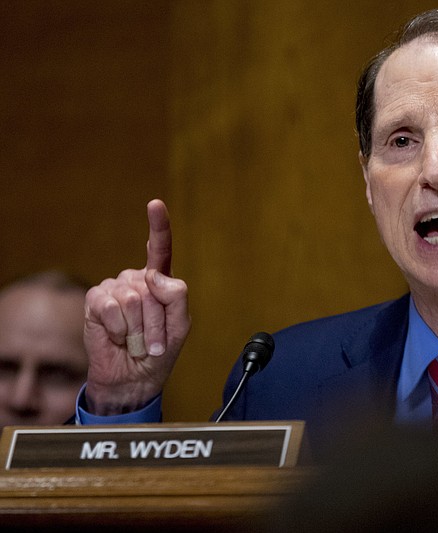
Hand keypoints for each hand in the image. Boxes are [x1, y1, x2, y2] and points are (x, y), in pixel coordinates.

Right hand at [83, 200, 190, 414]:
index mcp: (159, 282)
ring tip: (134, 340)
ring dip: (138, 329)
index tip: (155, 204)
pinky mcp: (95, 302)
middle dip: (156, 320)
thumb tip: (153, 274)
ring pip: (134, 299)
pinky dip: (118, 328)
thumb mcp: (181, 327)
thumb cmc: (158, 353)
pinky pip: (111, 307)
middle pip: (153, 287)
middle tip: (152, 340)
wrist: (132, 378)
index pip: (159, 249)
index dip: (158, 227)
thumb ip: (176, 297)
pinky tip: (116, 336)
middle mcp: (136, 281)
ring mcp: (114, 289)